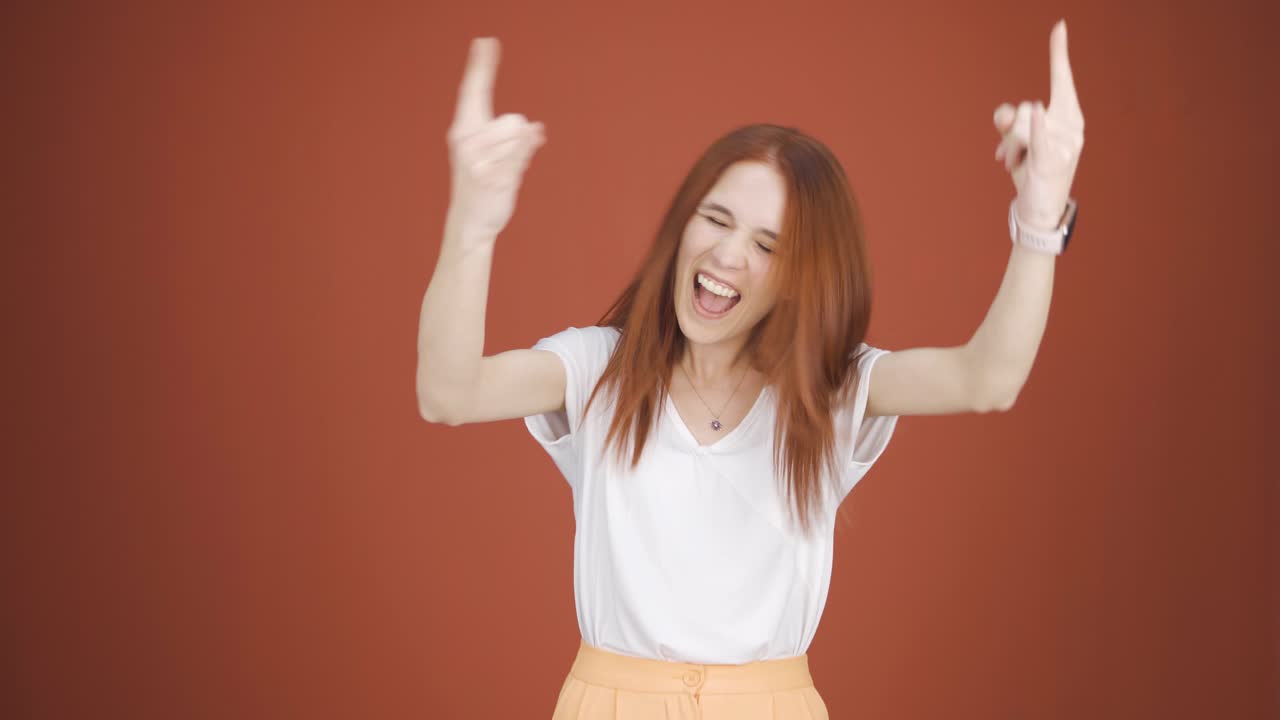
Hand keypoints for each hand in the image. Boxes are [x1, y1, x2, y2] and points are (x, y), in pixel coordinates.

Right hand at [446, 38, 546, 235]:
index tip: (486, 42)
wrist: (469, 222)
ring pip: (520, 138)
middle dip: (519, 137)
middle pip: (513, 120)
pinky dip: (527, 152)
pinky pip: (520, 155)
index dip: (481, 66)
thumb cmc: (482, 185)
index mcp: (463, 131)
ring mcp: (478, 161)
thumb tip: (537, 131)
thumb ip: (513, 137)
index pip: (473, 91)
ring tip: (504, 172)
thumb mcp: (489, 155)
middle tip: (503, 160)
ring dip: (522, 154)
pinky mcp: (492, 177)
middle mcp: (466, 142)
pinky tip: (525, 156)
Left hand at [992, 20, 1084, 229]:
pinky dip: (1036, 129)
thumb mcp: (1017, 143)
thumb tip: (1003, 112)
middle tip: (1005, 157)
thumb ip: (1008, 122)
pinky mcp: (1053, 161)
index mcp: (1068, 116)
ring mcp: (1066, 144)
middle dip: (1009, 133)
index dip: (1059, 53)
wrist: (1039, 209)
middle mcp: (1072, 126)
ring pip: (1018, 127)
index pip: (1061, 80)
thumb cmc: (1031, 171)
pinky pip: (1040, 139)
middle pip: (1024, 109)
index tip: (1059, 26)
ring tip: (1014, 166)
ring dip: (1008, 149)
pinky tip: (1037, 113)